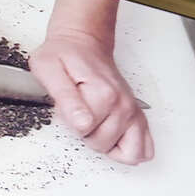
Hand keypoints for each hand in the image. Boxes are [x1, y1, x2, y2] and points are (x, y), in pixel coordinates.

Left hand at [29, 29, 153, 164]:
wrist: (83, 42)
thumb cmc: (64, 56)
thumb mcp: (49, 70)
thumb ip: (66, 99)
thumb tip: (82, 124)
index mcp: (103, 94)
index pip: (85, 133)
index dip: (70, 123)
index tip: (68, 107)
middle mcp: (122, 104)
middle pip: (105, 146)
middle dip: (87, 135)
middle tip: (80, 114)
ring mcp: (132, 110)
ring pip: (128, 153)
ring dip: (108, 145)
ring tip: (96, 125)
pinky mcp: (137, 114)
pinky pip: (145, 147)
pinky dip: (131, 149)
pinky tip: (116, 138)